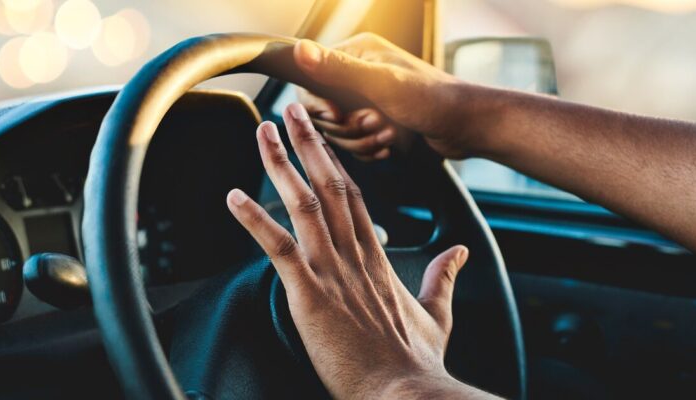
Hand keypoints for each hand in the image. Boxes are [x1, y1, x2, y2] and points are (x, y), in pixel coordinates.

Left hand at [225, 103, 489, 398]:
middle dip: (307, 143)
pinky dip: (254, 220)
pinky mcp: (310, 294)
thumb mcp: (438, 314)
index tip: (320, 136)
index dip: (333, 162)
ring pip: (303, 204)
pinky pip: (278, 248)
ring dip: (280, 165)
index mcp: (377, 258)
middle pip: (329, 185)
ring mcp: (332, 271)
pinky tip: (233, 197)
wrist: (405, 391)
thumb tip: (461, 255)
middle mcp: (354, 254)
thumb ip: (445, 278)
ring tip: (263, 132)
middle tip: (290, 109)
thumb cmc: (417, 361)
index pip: (353, 196)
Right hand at [294, 33, 475, 159]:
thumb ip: (339, 69)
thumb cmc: (433, 99)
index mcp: (356, 53)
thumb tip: (300, 50)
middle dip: (347, 126)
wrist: (467, 126)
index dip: (318, 104)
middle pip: (323, 111)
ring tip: (388, 135)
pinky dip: (369, 149)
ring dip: (361, 140)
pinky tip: (389, 146)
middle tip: (376, 123)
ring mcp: (367, 100)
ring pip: (338, 131)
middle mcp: (358, 74)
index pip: (310, 80)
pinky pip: (354, 143)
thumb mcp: (382, 84)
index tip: (337, 115)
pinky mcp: (375, 122)